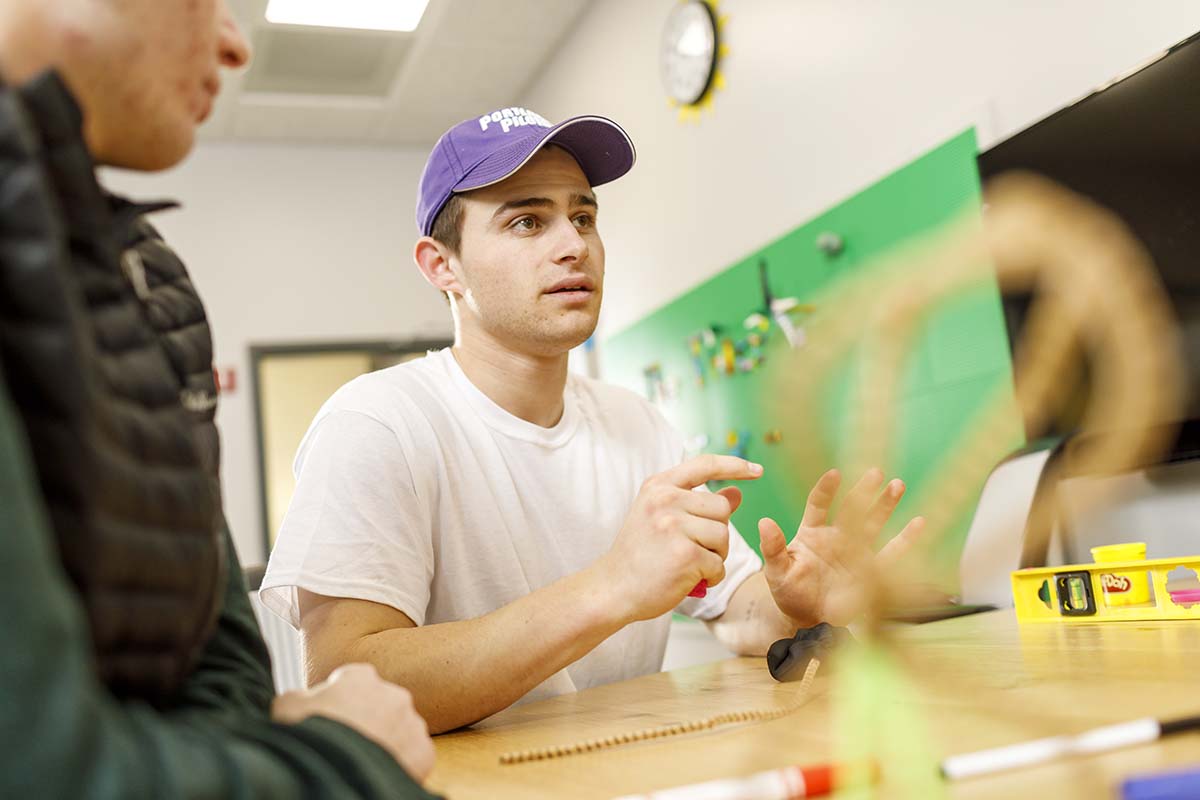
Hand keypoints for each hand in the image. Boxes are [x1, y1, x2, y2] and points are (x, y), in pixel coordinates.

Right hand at [272, 663, 434, 782]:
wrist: (333, 769)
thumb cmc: (306, 734)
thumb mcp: (286, 705)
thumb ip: (300, 695)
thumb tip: (302, 700)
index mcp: (362, 676)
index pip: (354, 682)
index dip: (340, 701)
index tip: (331, 719)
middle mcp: (394, 694)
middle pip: (380, 706)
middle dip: (368, 720)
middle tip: (348, 742)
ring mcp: (412, 723)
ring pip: (400, 731)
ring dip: (386, 741)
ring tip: (362, 759)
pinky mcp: (423, 752)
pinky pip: (414, 756)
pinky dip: (401, 763)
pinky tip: (379, 771)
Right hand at [596, 454, 762, 622]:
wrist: (613, 588)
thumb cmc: (640, 553)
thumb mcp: (663, 517)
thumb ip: (699, 503)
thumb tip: (737, 492)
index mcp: (659, 486)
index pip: (705, 465)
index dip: (734, 466)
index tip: (756, 470)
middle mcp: (665, 500)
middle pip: (721, 508)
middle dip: (717, 532)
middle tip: (695, 549)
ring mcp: (674, 526)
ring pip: (723, 536)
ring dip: (715, 556)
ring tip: (691, 565)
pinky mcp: (685, 555)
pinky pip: (718, 563)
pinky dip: (711, 576)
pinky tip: (689, 579)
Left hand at [759, 468, 924, 626]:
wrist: (806, 618)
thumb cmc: (789, 590)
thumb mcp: (776, 570)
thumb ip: (773, 547)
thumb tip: (763, 522)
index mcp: (812, 533)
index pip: (818, 504)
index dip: (826, 490)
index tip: (835, 474)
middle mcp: (837, 537)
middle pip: (852, 509)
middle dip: (863, 491)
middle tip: (875, 472)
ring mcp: (855, 552)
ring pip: (873, 524)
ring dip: (886, 505)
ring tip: (898, 484)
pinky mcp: (870, 571)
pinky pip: (890, 554)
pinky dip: (905, 540)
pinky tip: (919, 523)